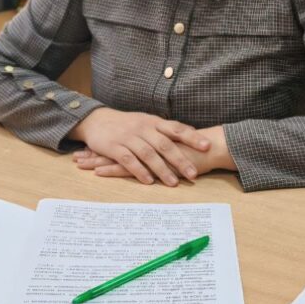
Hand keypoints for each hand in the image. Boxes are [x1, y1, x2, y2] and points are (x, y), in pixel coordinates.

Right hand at [69, 108, 211, 186]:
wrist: (97, 120)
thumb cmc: (127, 123)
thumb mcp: (147, 121)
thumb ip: (166, 129)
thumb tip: (191, 132)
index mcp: (154, 122)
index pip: (176, 128)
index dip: (192, 137)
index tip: (207, 146)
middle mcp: (143, 128)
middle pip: (165, 144)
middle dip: (180, 160)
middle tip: (193, 174)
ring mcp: (129, 137)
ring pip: (148, 154)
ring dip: (162, 169)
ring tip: (173, 183)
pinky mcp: (115, 147)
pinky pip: (129, 160)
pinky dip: (139, 171)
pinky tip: (148, 181)